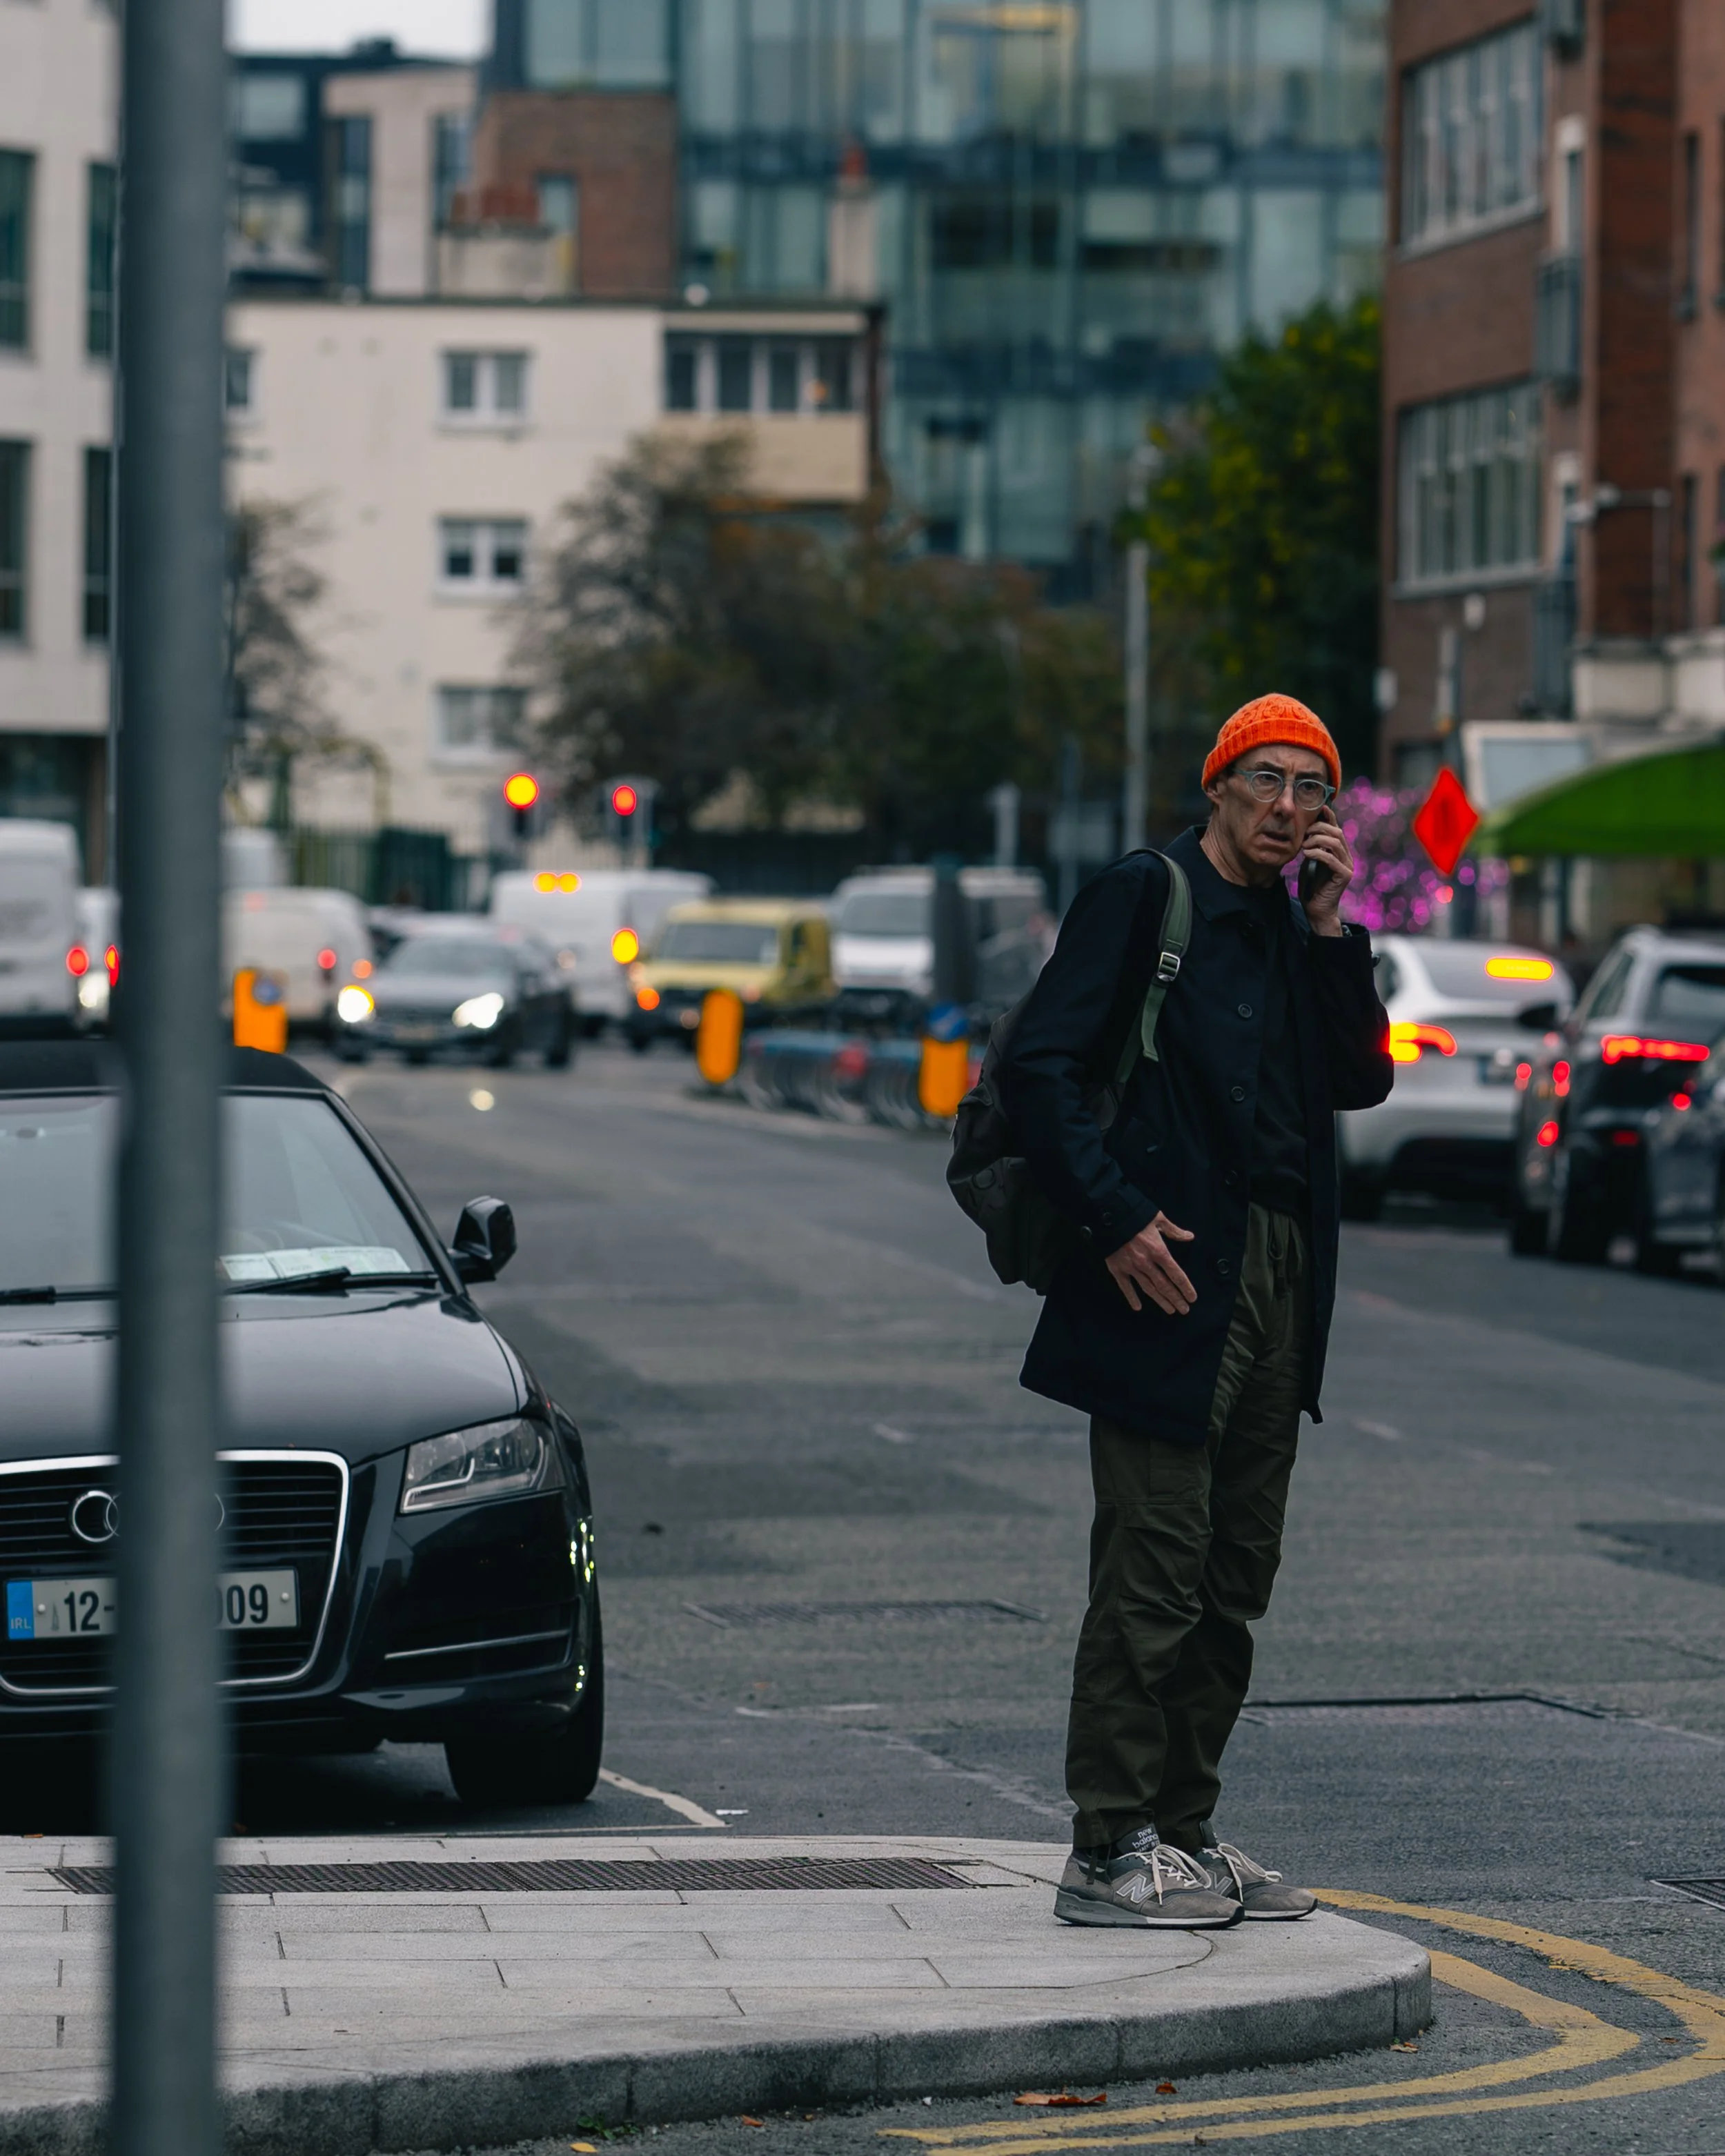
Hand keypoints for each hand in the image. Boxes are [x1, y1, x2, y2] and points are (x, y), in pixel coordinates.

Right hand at [1105, 1212, 1196, 1315]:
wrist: (1108, 1215)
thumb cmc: (1135, 1215)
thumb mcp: (1158, 1218)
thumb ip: (1173, 1230)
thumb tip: (1190, 1236)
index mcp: (1159, 1251)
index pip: (1176, 1274)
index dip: (1185, 1287)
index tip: (1192, 1298)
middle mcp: (1146, 1263)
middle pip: (1164, 1285)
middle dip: (1176, 1298)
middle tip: (1184, 1310)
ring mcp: (1131, 1268)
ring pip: (1148, 1288)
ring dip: (1160, 1300)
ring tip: (1170, 1310)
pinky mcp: (1117, 1269)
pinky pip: (1125, 1286)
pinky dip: (1131, 1297)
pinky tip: (1138, 1307)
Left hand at [1299, 805, 1353, 936]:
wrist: (1316, 909)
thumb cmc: (1311, 886)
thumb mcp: (1309, 861)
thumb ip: (1312, 847)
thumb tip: (1305, 830)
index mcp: (1340, 851)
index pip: (1336, 828)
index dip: (1329, 817)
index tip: (1317, 808)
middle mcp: (1346, 856)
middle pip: (1336, 832)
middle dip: (1319, 828)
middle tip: (1304, 833)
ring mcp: (1347, 866)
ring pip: (1336, 842)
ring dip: (1317, 840)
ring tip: (1303, 846)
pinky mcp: (1344, 875)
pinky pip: (1331, 858)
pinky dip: (1317, 853)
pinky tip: (1306, 854)